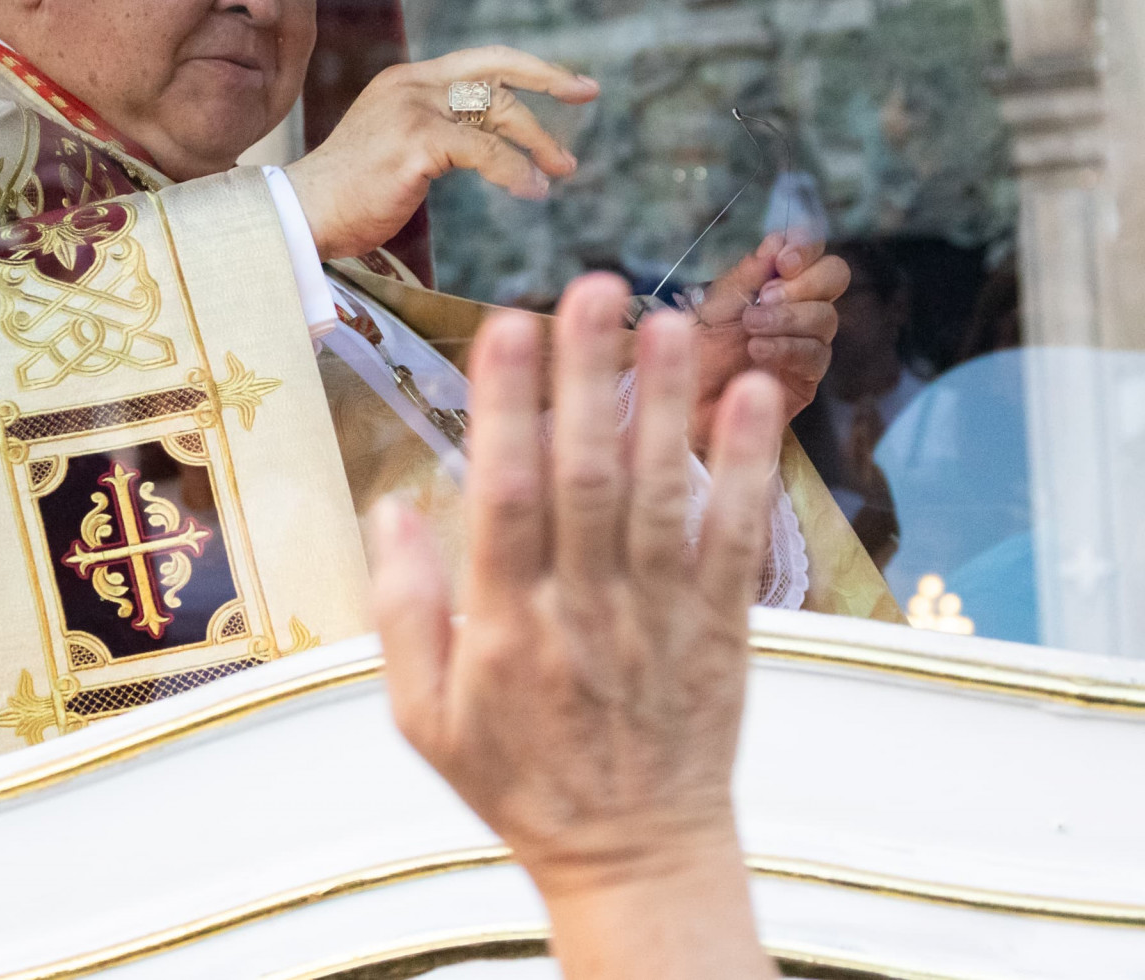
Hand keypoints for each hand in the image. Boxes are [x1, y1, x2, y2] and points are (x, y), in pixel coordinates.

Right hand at [284, 46, 598, 261]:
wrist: (301, 216)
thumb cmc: (349, 196)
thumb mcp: (398, 147)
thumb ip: (438, 133)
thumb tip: (489, 141)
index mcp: (407, 82)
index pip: (481, 61)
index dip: (530, 67)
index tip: (570, 82)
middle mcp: (411, 85)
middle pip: (497, 71)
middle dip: (549, 80)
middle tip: (588, 94)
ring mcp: (413, 110)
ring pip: (498, 112)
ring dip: (538, 142)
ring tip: (559, 171)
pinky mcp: (416, 143)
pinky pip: (485, 151)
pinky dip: (515, 171)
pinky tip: (530, 190)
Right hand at [370, 272, 783, 979]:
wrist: (634, 858)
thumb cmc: (519, 781)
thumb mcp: (424, 719)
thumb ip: (402, 611)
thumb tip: (391, 506)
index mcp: (503, 628)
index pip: (505, 498)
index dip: (506, 408)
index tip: (505, 326)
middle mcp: (583, 612)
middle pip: (587, 478)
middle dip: (587, 377)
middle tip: (591, 287)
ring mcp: (659, 617)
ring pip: (662, 495)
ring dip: (668, 403)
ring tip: (672, 318)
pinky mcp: (721, 626)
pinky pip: (736, 538)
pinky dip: (747, 468)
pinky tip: (754, 398)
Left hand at [688, 232, 847, 451]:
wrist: (682, 400)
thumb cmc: (695, 349)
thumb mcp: (714, 303)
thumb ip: (746, 274)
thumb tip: (776, 240)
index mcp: (778, 282)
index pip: (813, 251)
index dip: (806, 247)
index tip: (783, 259)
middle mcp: (800, 308)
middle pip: (834, 277)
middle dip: (804, 282)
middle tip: (765, 295)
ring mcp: (807, 343)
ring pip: (826, 318)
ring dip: (787, 317)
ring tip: (751, 326)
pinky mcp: (806, 379)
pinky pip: (814, 356)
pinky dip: (786, 347)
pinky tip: (758, 349)